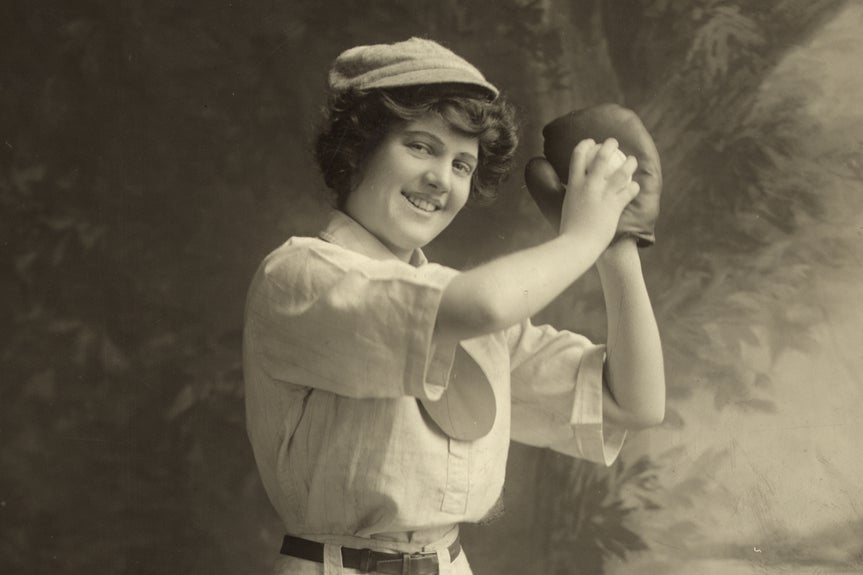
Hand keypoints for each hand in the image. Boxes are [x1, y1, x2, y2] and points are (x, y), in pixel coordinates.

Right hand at [525, 104, 662, 246]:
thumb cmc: (568, 230)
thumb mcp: (565, 206)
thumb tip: (570, 190)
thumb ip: (570, 195)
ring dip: (629, 164)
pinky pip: (629, 191)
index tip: (591, 142)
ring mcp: (603, 195)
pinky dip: (634, 187)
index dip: (585, 145)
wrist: (577, 245)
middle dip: (610, 145)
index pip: (578, 156)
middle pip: (601, 157)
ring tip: (632, 160)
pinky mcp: (615, 206)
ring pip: (621, 172)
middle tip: (614, 142)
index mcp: (573, 185)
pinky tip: (636, 186)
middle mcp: (589, 186)